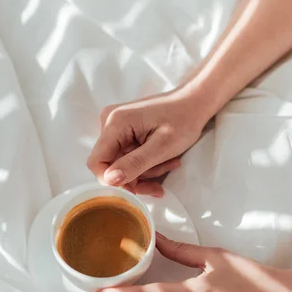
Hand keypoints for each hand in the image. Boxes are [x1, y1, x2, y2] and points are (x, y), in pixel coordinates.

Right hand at [87, 86, 204, 196]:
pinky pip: (127, 156)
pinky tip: (164, 160)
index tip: (135, 189)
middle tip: (158, 185)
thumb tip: (109, 180)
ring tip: (169, 164)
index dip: (112, 180)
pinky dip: (145, 163)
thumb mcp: (162, 147)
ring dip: (144, 171)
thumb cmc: (183, 119)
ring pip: (120, 163)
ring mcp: (116, 125)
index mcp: (115, 122)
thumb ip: (134, 164)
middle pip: (110, 164)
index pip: (97, 161)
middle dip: (134, 177)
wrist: (195, 102)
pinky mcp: (124, 130)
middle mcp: (109, 122)